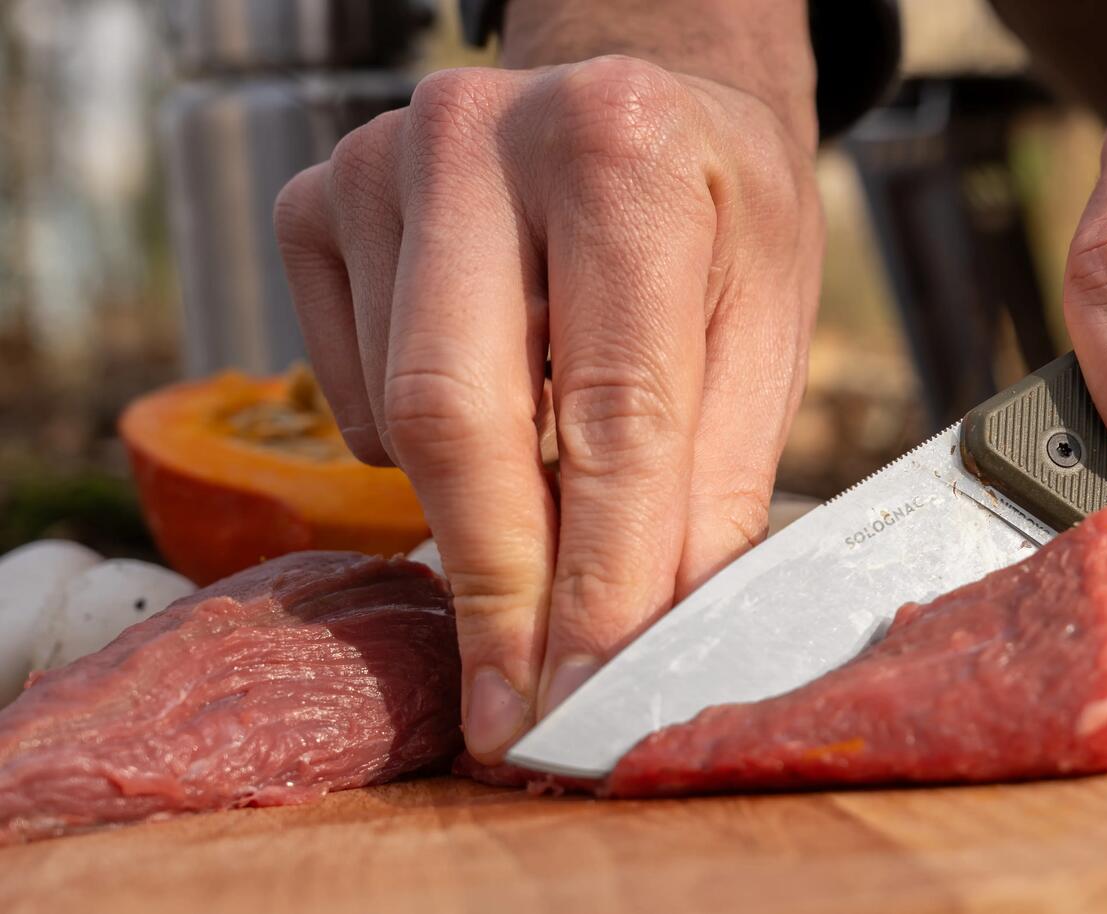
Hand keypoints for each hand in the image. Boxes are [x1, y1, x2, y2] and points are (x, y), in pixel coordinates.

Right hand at [273, 43, 821, 762]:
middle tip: (516, 707)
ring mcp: (378, 163)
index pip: (613, 408)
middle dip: (499, 587)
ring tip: (560, 495)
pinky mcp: (315, 204)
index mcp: (625, 149)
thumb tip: (646, 642)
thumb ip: (711, 484)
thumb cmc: (720, 218)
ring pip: (405, 419)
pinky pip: (352, 392)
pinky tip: (498, 396)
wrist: (643, 98)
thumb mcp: (766, 329)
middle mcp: (480, 134)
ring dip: (482, 508)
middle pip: (462, 419)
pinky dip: (420, 445)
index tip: (585, 691)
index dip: (600, 575)